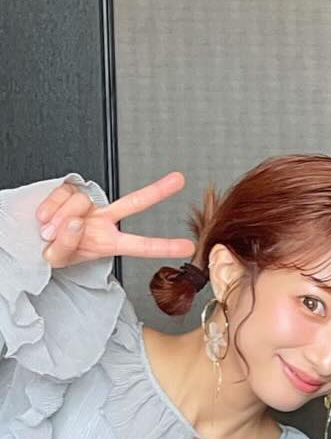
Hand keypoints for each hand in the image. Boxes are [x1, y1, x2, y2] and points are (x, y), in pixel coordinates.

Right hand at [35, 170, 191, 268]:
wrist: (34, 236)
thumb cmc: (54, 249)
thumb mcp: (59, 259)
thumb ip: (66, 245)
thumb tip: (77, 221)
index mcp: (108, 242)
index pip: (140, 245)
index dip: (163, 246)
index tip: (188, 247)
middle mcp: (103, 220)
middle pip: (133, 203)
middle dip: (157, 191)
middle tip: (179, 180)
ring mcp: (89, 204)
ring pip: (80, 203)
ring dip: (61, 218)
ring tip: (50, 230)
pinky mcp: (71, 190)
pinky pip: (63, 193)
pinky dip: (50, 207)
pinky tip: (46, 218)